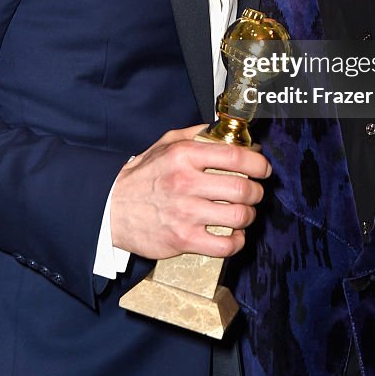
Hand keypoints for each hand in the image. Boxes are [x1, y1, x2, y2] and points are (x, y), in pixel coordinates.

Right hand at [110, 125, 270, 260]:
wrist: (110, 208)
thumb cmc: (142, 176)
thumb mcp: (165, 144)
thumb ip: (196, 134)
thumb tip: (227, 131)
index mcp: (184, 156)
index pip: (235, 157)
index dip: (258, 163)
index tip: (264, 168)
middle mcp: (186, 183)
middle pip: (242, 189)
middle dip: (257, 192)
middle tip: (255, 192)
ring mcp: (185, 214)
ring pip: (238, 216)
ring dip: (249, 216)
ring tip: (244, 213)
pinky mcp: (183, 240)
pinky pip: (224, 245)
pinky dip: (237, 241)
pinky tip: (235, 234)